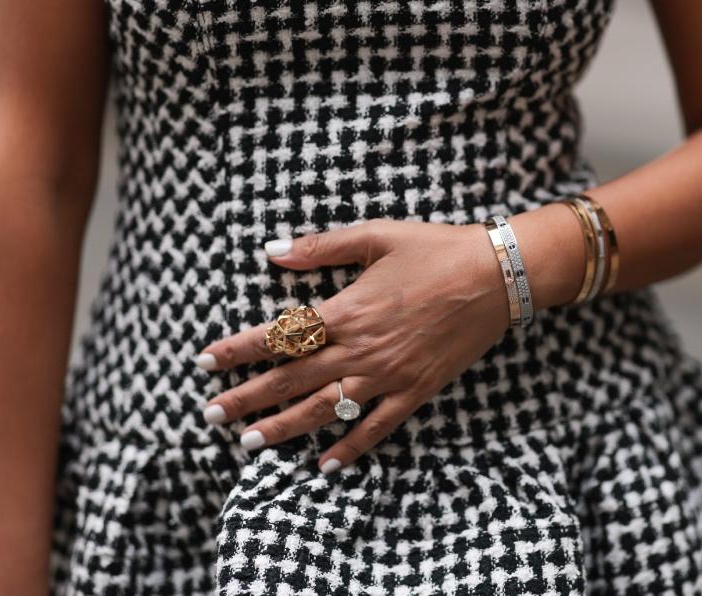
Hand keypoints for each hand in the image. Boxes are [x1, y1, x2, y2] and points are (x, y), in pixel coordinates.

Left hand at [195, 218, 511, 472]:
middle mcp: (360, 350)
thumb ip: (321, 248)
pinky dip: (349, 449)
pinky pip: (376, 428)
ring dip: (283, 428)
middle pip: (291, 380)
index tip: (202, 362)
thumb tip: (271, 251)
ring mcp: (388, 376)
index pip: (278, 336)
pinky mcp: (416, 391)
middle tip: (209, 415)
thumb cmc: (436, 249)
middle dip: (246, 399)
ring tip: (248, 443)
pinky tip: (324, 465)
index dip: (236, 351)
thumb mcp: (376, 236)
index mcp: (346, 310)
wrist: (498, 276)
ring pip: (324, 410)